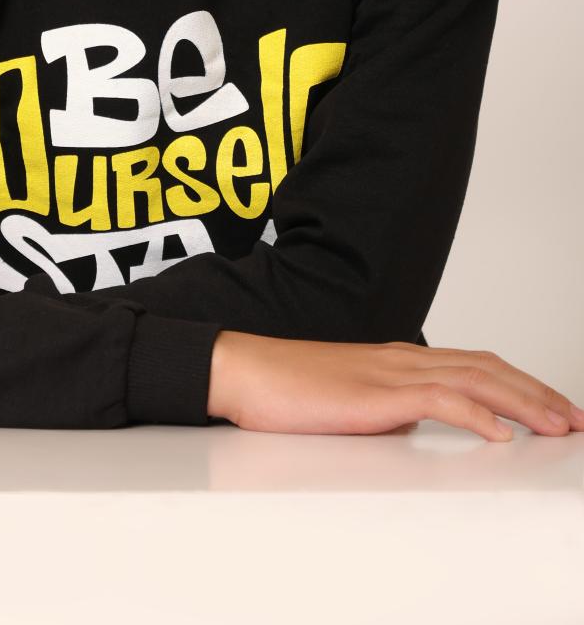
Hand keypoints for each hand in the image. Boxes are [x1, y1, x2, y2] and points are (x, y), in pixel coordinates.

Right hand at [208, 330, 583, 440]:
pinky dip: (476, 415)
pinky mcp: (375, 393)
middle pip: (489, 368)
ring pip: (476, 380)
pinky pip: (438, 400)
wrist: (243, 372)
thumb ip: (387, 409)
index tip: (555, 409)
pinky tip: (499, 433)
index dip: (522, 385)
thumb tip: (414, 427)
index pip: (476, 365)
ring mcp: (391, 372)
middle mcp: (403, 359)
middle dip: (539, 394)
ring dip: (525, 403)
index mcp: (398, 361)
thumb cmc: (286, 389)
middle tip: (577, 419)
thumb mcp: (350, 403)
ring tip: (559, 426)